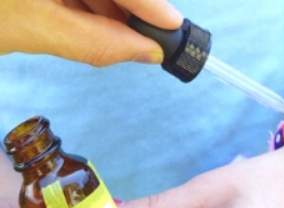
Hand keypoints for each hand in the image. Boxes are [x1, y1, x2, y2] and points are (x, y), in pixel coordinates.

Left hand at [1, 0, 181, 65]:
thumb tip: (148, 52)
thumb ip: (95, 40)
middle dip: (131, 8)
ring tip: (118, 38)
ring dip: (109, 9)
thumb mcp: (35, 27)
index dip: (150, 3)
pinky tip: (91, 23)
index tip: (173, 28)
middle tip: (151, 40)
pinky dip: (88, 4)